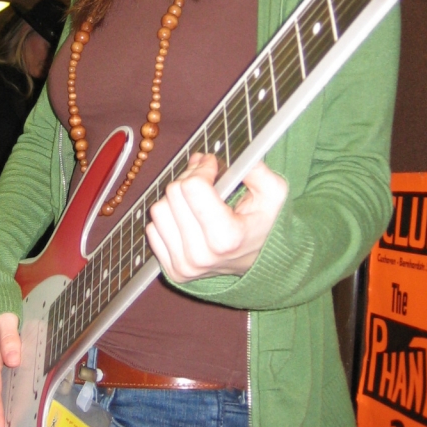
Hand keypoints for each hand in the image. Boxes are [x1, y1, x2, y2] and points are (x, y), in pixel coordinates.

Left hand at [146, 154, 286, 281]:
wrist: (258, 261)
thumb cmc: (264, 224)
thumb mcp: (273, 193)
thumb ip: (257, 170)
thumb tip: (235, 155)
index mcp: (226, 238)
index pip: (192, 187)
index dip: (202, 168)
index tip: (212, 164)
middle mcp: (202, 256)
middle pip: (173, 194)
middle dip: (189, 177)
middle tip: (204, 175)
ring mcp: (185, 266)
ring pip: (158, 210)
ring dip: (176, 198)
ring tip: (196, 198)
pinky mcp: (172, 271)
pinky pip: (152, 230)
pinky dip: (169, 218)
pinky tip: (188, 218)